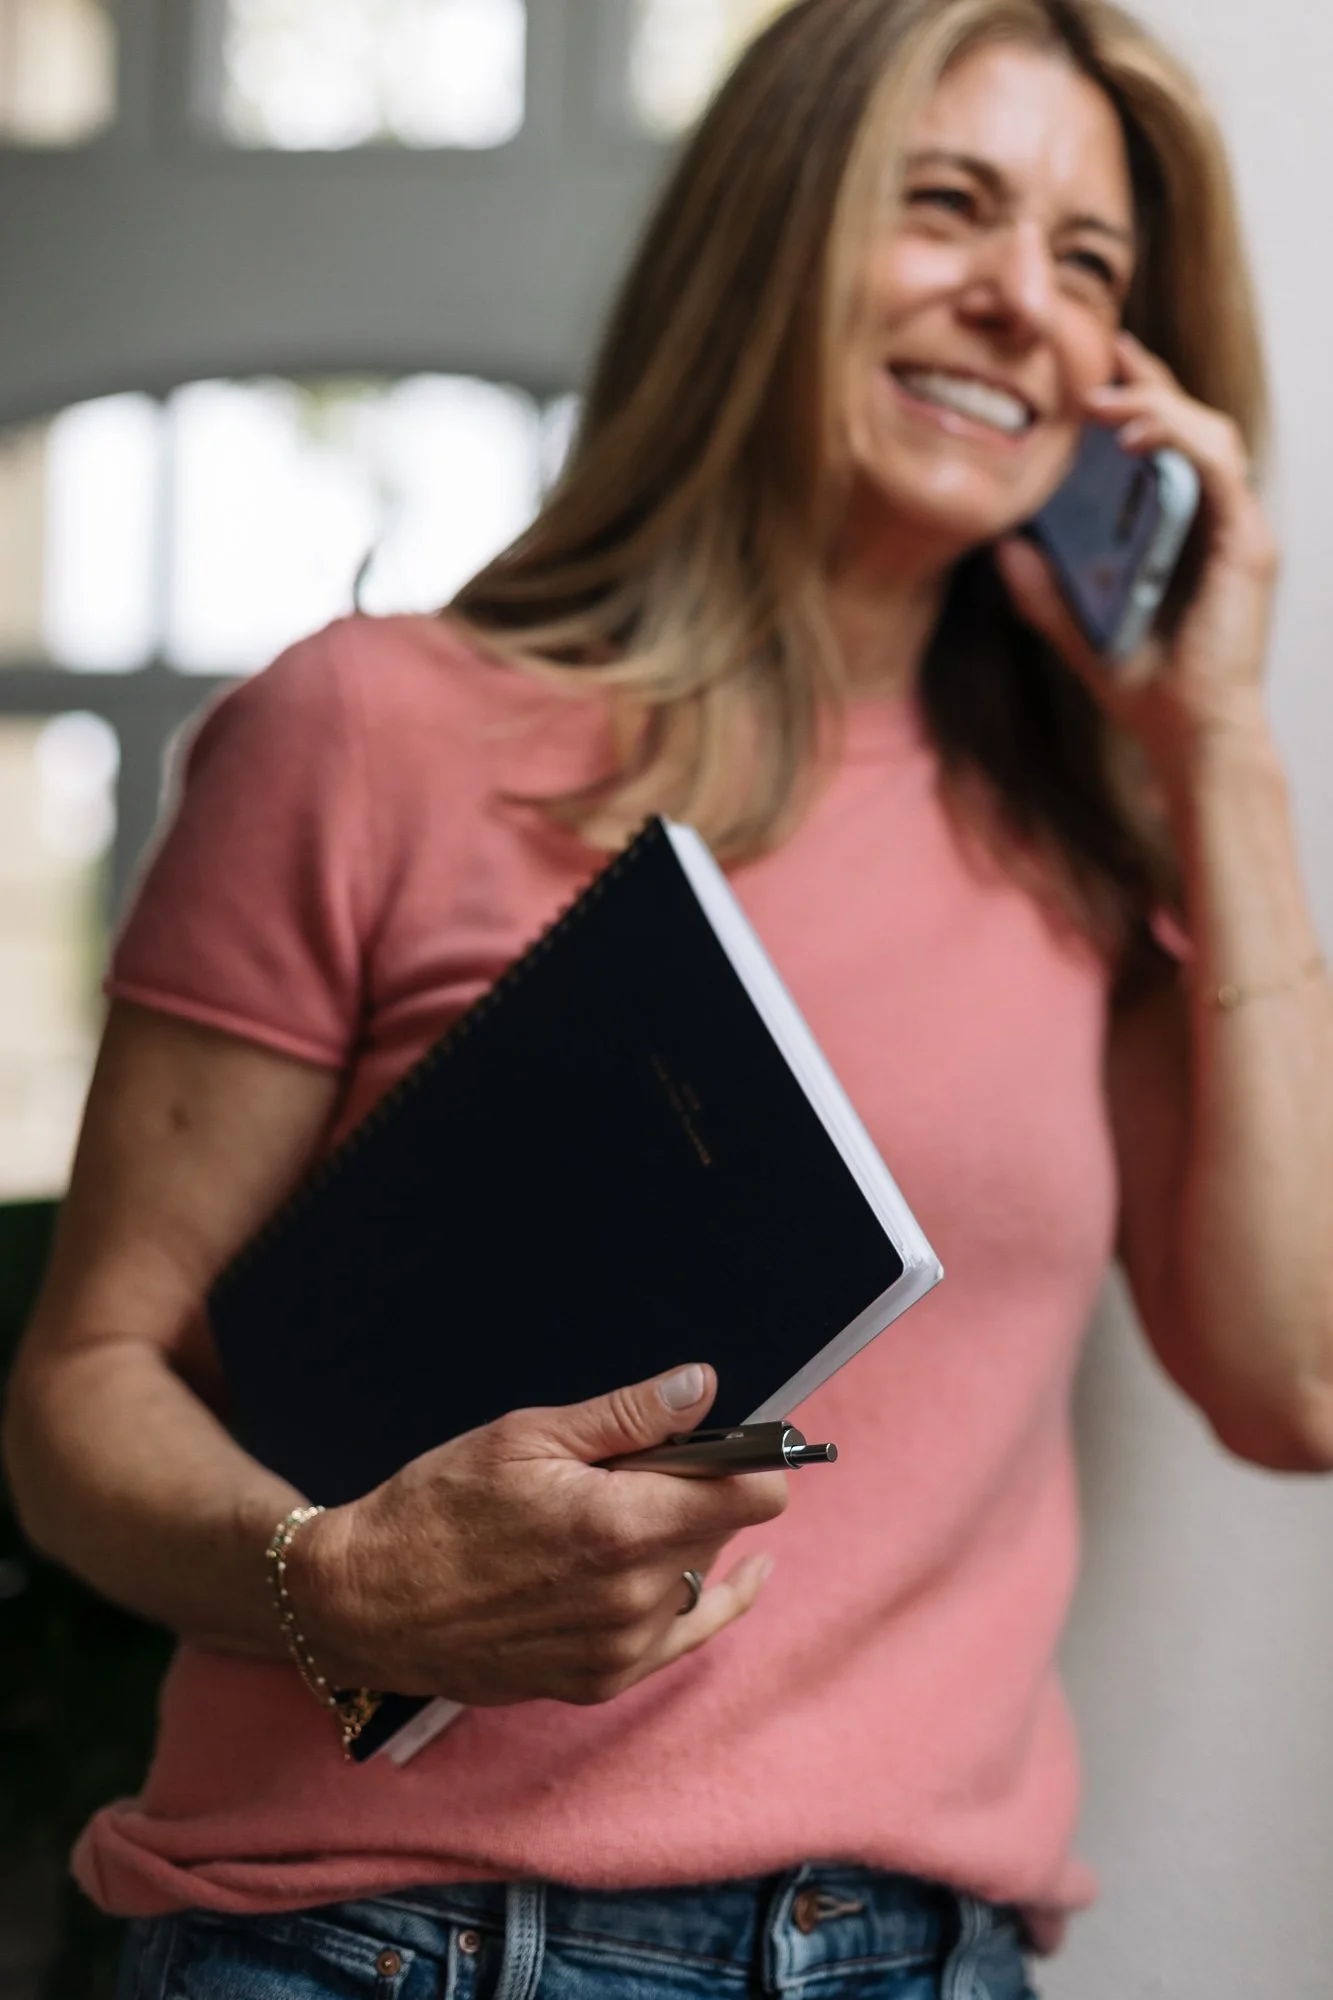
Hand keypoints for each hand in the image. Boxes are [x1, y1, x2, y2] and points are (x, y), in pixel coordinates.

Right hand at [291, 1363, 784, 1707]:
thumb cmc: (437, 1508)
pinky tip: (725, 1574)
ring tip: (615, 1515)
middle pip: (727, 1530)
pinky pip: (684, 1635)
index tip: (743, 1439)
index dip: (754, 1457)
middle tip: (645, 1467)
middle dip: (703, 1490)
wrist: (367, 1602)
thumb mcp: (528, 1436)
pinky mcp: (602, 1682)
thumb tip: (704, 1386)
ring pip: (701, 1577)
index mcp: (622, 1527)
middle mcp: (634, 1598)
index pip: (754, 1494)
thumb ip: (629, 1416)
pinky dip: (694, 1596)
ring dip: (682, 1542)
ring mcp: (621, 1649)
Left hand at [994, 330, 1279, 772]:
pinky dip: (1181, 442)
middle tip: (1104, 356)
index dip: (1139, 400)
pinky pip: (1221, 469)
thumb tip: (1004, 548)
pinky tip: (1137, 437)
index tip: (1097, 371)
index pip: (1169, 446)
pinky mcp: (1249, 545)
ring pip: (1212, 433)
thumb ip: (1045, 593)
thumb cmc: (1146, 690)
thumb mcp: (1078, 631)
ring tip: (1108, 401)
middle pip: (1194, 424)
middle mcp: (1220, 522)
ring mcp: (1239, 530)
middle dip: (1150, 384)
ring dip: (1160, 406)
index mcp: (1186, 532)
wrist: (1186, 737)